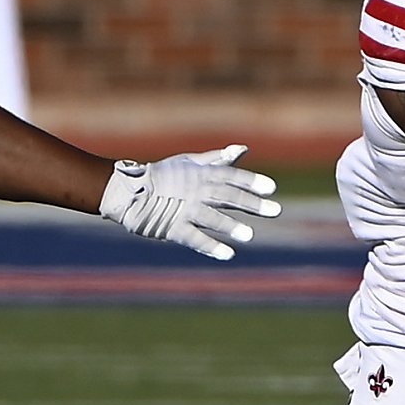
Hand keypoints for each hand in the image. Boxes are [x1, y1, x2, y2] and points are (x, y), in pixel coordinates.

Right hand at [99, 144, 280, 260]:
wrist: (129, 191)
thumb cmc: (164, 175)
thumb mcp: (189, 162)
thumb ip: (217, 159)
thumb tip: (243, 149)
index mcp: (201, 174)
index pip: (230, 176)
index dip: (251, 181)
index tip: (271, 187)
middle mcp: (196, 191)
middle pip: (227, 197)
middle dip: (251, 203)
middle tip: (275, 211)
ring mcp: (185, 209)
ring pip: (211, 217)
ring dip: (230, 226)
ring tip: (249, 235)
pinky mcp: (173, 227)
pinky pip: (194, 237)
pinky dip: (210, 246)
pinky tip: (228, 254)